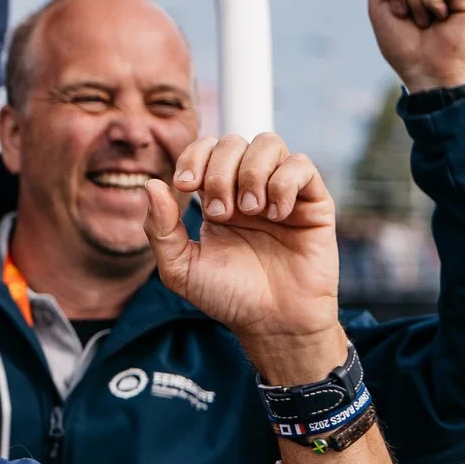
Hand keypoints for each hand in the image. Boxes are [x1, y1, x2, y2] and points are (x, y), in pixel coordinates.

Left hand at [143, 133, 340, 377]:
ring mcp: (282, 192)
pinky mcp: (313, 202)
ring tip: (250, 211)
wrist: (272, 322)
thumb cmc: (227, 296)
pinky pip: (301, 165)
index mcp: (215, 196)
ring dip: (251, 172)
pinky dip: (283, 183)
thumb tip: (150, 184)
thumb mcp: (180, 267)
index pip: (205, 148)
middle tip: (220, 213)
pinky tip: (277, 215)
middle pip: (234, 141)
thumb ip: (160, 228)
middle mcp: (248, 188)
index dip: (194, 155)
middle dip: (220, 171)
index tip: (185, 185)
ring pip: (268, 143)